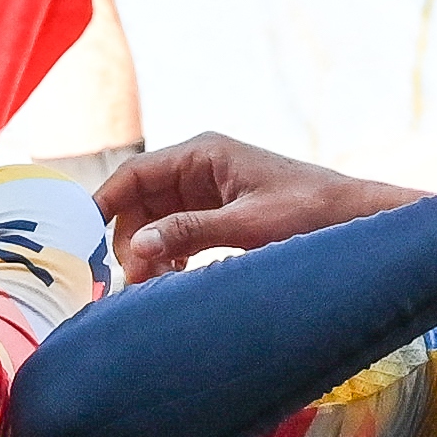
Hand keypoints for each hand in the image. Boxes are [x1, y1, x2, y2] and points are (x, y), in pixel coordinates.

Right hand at [96, 132, 426, 284]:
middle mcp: (200, 166)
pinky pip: (177, 231)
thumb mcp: (247, 226)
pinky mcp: (220, 214)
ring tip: (151, 283)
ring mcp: (209, 190)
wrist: (354, 221)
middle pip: (140, 200)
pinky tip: (173, 277)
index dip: (104, 203)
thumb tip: (138, 247)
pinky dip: (169, 253)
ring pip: (156, 219)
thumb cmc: (309, 213)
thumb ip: (191, 232)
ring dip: (149, 249)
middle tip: (132, 277)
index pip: (135, 174)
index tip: (82, 237)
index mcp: (203, 153)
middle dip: (130, 237)